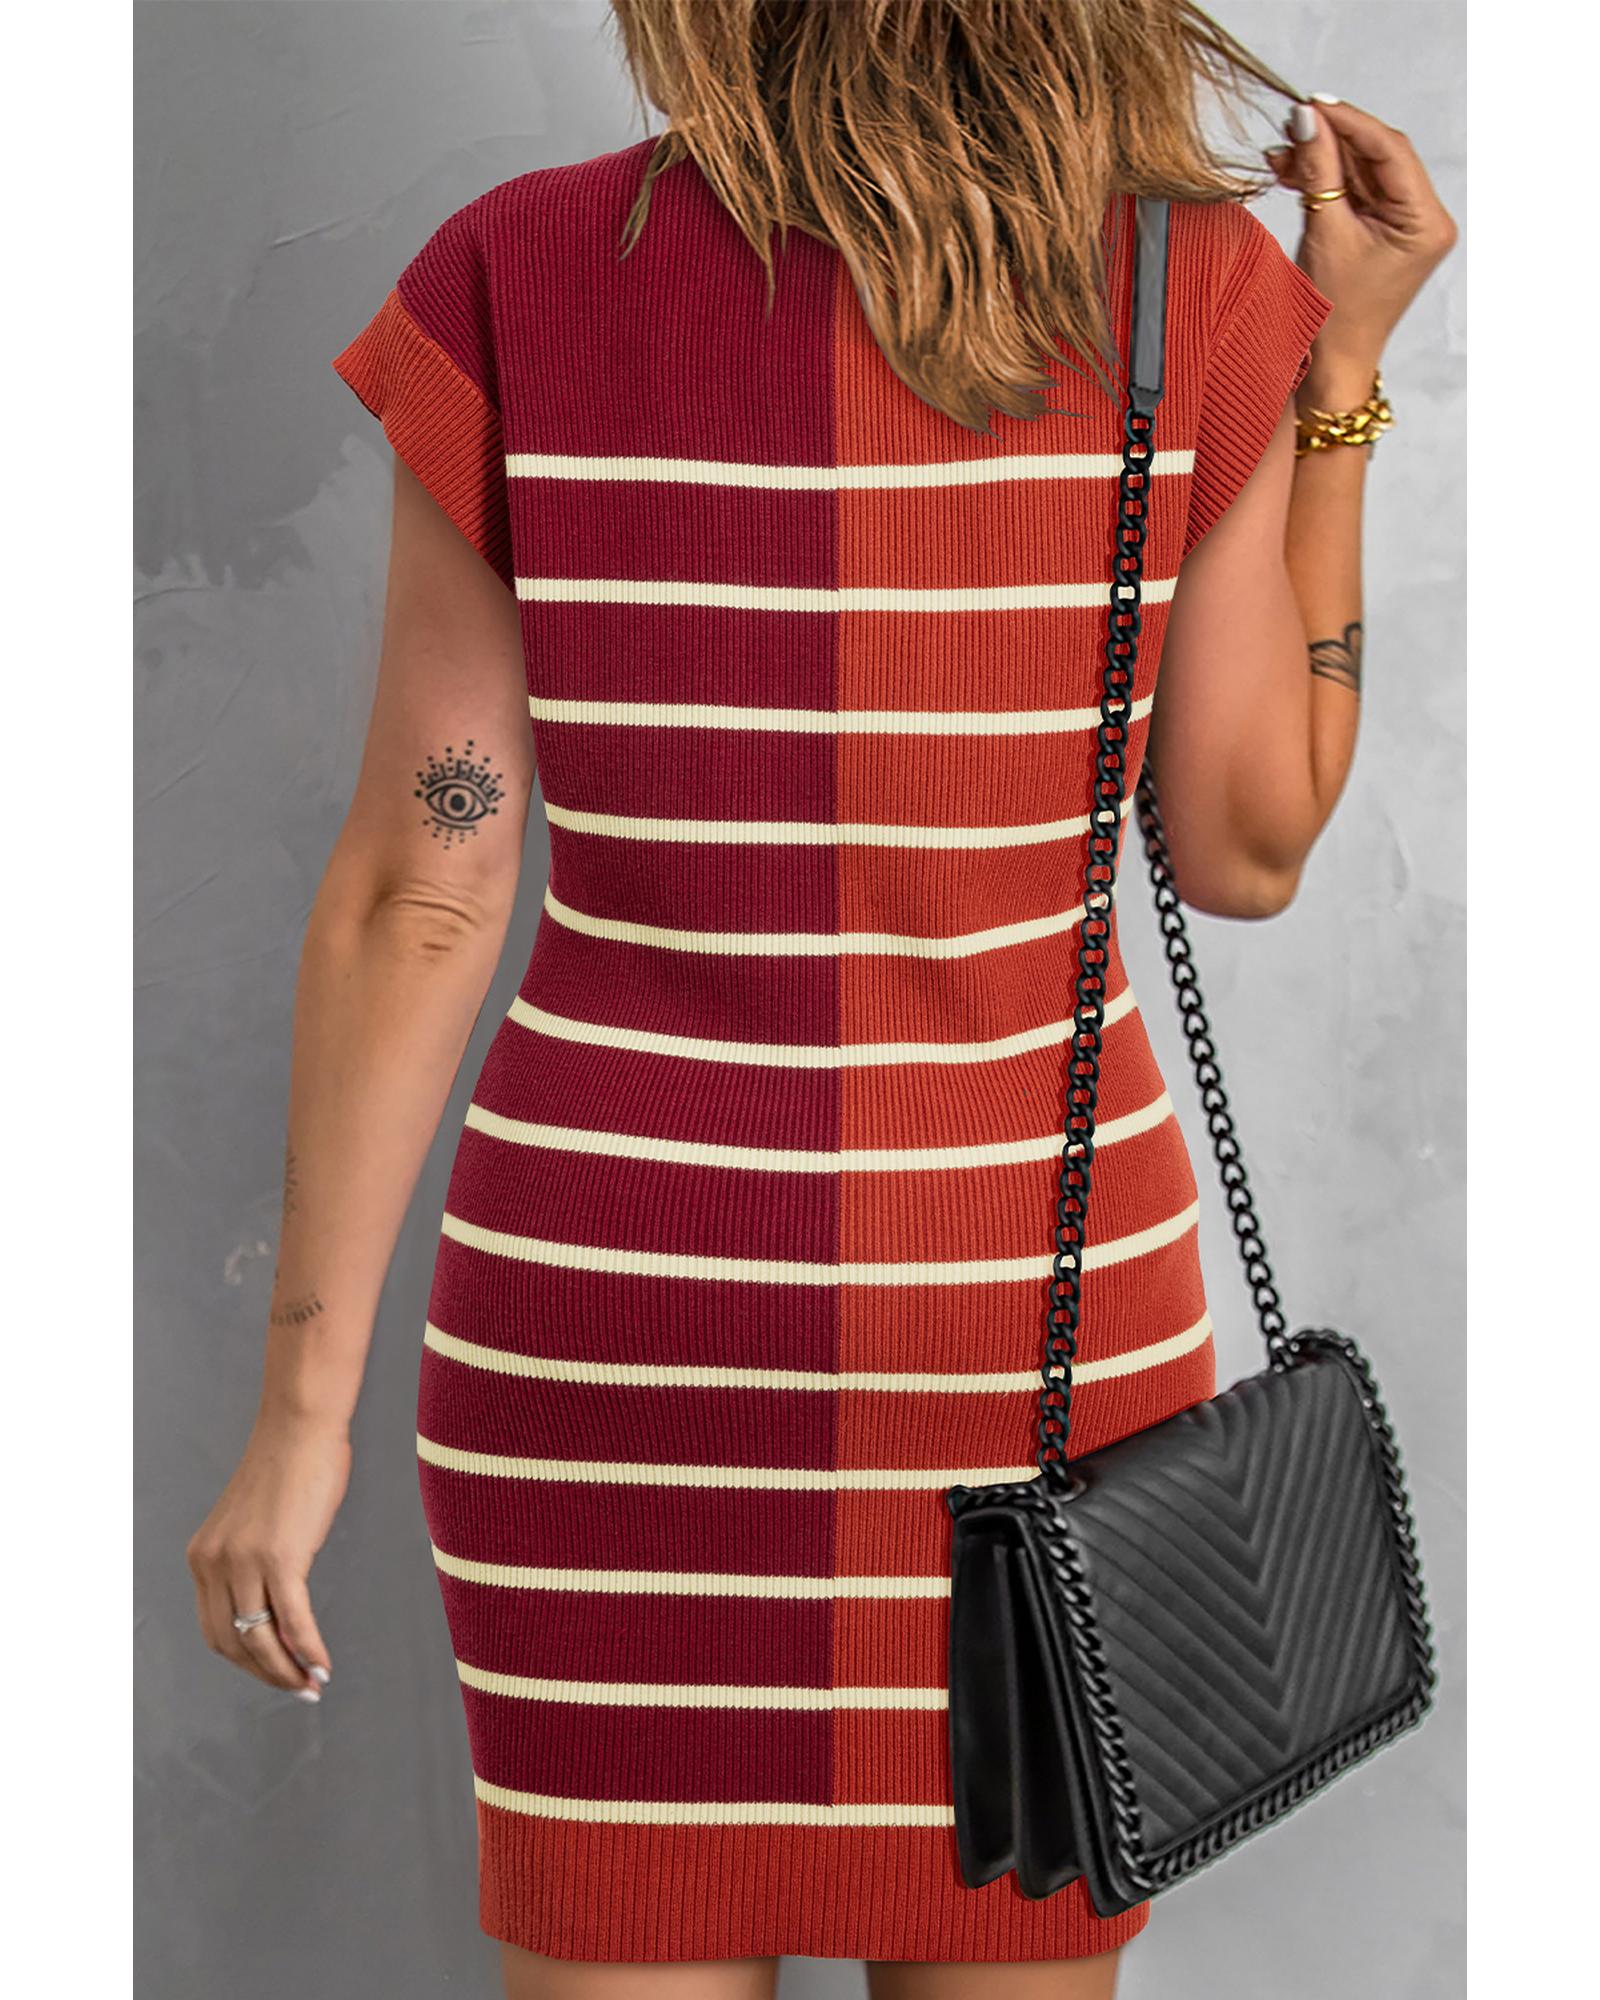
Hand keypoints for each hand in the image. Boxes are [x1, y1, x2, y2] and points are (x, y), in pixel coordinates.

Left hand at [186, 1410, 349, 1699]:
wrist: (302, 1427)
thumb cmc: (291, 1467)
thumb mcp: (258, 1524)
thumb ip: (257, 1564)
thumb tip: (282, 1610)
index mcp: (203, 1557)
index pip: (215, 1630)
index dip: (246, 1662)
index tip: (276, 1674)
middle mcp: (213, 1563)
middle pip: (233, 1643)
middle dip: (266, 1674)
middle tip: (300, 1690)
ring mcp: (244, 1562)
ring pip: (259, 1639)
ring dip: (288, 1670)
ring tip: (313, 1684)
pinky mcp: (279, 1557)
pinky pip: (292, 1620)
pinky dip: (308, 1649)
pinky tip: (324, 1664)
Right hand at [1264, 97, 1457, 391]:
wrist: (1331, 365)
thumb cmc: (1333, 316)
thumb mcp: (1325, 234)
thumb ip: (1319, 171)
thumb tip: (1306, 118)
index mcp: (1427, 221)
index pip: (1390, 151)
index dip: (1350, 123)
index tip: (1312, 105)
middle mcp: (1425, 218)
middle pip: (1377, 157)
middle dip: (1332, 140)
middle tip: (1291, 126)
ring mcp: (1404, 223)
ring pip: (1362, 171)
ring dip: (1322, 159)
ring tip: (1281, 154)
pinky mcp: (1383, 230)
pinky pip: (1355, 192)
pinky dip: (1325, 181)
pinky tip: (1293, 171)